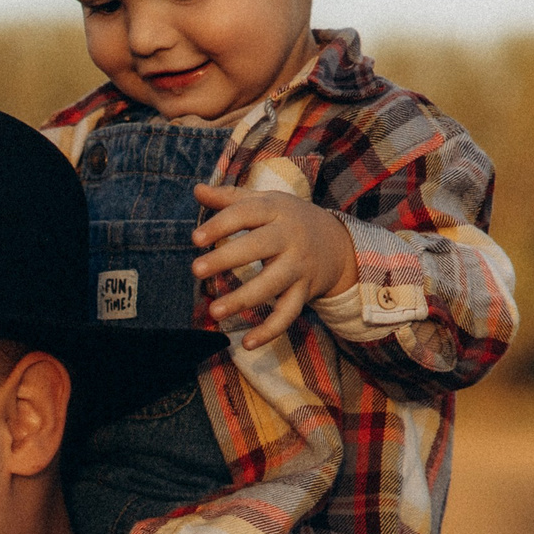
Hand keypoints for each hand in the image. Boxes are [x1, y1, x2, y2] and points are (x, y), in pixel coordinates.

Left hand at [190, 183, 359, 350]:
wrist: (338, 242)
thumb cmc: (287, 219)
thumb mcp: (265, 202)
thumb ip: (229, 198)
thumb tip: (197, 189)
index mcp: (276, 210)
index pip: (246, 213)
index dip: (221, 225)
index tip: (195, 239)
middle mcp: (289, 237)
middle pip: (258, 247)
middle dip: (227, 259)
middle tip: (196, 270)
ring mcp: (299, 266)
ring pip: (272, 284)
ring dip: (243, 299)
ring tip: (214, 311)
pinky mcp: (305, 291)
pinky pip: (288, 314)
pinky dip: (269, 331)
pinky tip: (246, 343)